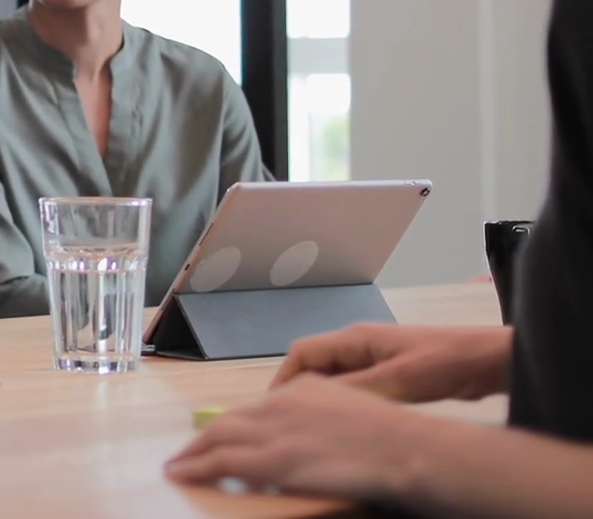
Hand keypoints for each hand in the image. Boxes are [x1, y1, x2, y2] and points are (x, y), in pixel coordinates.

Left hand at [165, 375, 425, 501]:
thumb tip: (316, 434)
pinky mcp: (270, 459)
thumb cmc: (395, 439)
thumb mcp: (356, 409)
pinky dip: (195, 466)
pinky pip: (221, 462)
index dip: (236, 424)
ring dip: (193, 451)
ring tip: (178, 463)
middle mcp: (281, 403)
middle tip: (190, 449)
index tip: (222, 434)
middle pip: (231, 419)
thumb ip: (328, 415)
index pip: (256, 407)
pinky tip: (180, 472)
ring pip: (217, 437)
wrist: (405, 449)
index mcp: (303, 389)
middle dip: (207, 436)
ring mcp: (273, 430)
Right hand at [272, 323, 511, 402]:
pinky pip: (356, 386)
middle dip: (300, 391)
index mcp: (354, 339)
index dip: (284, 379)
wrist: (489, 360)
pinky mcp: (390, 372)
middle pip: (314, 365)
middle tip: (295, 423)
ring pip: (335, 377)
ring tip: (318, 427)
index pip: (302, 353)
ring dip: (325, 398)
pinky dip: (346, 402)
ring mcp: (375, 358)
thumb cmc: (443, 364)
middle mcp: (358, 345)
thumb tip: (313, 401)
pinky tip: (350, 423)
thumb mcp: (397, 381)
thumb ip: (354, 389)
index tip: (276, 408)